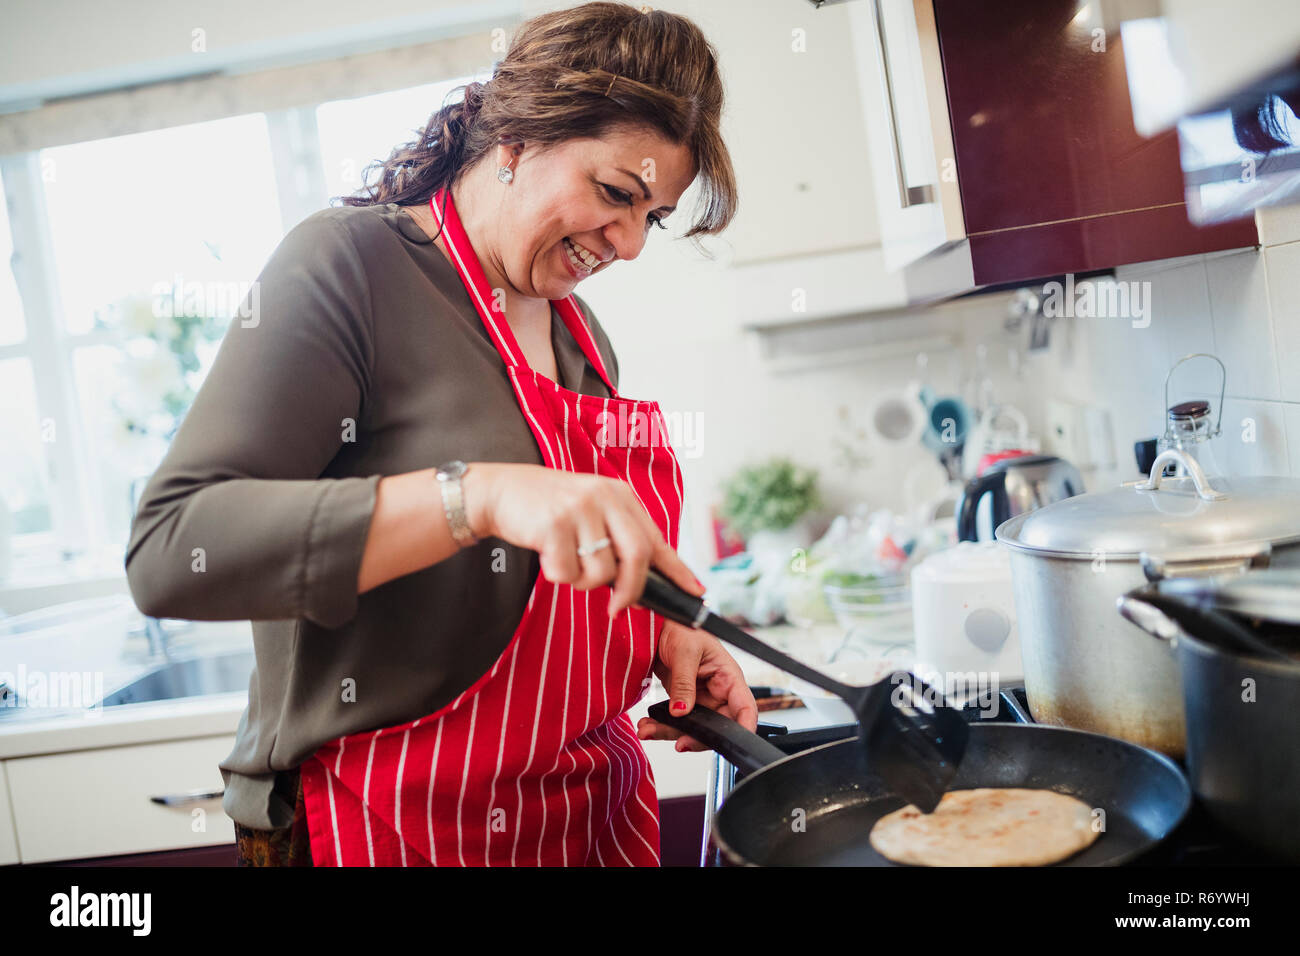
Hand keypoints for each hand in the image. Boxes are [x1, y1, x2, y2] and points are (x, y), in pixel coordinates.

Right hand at [462, 462, 703, 614]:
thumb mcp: (591, 512)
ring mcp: (579, 509)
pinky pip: (566, 572)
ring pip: (600, 572)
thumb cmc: (548, 509)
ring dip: (582, 581)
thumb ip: (617, 539)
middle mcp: (604, 497)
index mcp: (619, 496)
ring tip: (566, 562)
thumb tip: (643, 584)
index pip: (657, 539)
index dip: (678, 570)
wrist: (500, 492)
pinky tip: (546, 554)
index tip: (696, 593)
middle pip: (637, 558)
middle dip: (630, 591)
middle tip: (616, 607)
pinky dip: (557, 574)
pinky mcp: (554, 524)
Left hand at [636, 620, 757, 751]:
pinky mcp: (682, 701)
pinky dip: (661, 725)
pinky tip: (647, 726)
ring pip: (693, 727)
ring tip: (648, 730)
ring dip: (671, 732)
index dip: (744, 729)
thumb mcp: (684, 652)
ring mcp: (700, 698)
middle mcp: (718, 691)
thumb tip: (682, 712)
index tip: (731, 744)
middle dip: (697, 737)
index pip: (745, 708)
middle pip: (718, 726)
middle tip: (678, 743)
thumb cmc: (681, 627)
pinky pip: (676, 721)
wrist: (658, 624)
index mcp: (729, 677)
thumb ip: (684, 683)